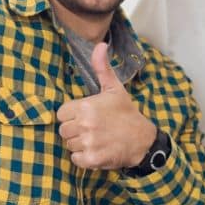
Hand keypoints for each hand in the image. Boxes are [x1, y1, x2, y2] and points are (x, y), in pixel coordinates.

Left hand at [56, 42, 156, 169]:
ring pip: (69, 145)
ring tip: (95, 139)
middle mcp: (86, 125)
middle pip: (63, 130)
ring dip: (79, 144)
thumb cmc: (126, 113)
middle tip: (91, 128)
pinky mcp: (92, 159)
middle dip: (74, 130)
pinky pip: (75, 159)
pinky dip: (83, 158)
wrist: (142, 140)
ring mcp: (89, 143)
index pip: (62, 114)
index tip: (85, 116)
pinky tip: (96, 150)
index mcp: (86, 106)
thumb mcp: (114, 88)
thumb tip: (100, 45)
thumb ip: (102, 68)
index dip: (72, 115)